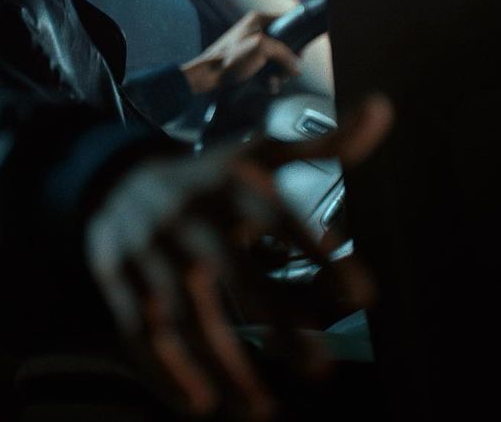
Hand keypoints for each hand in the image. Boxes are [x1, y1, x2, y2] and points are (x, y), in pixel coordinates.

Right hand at [84, 95, 392, 419]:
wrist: (115, 179)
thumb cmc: (209, 177)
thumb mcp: (260, 154)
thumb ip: (324, 144)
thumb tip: (385, 108)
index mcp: (228, 183)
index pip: (276, 216)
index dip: (314, 251)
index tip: (362, 293)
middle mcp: (187, 216)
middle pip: (230, 271)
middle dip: (274, 319)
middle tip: (321, 369)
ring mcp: (147, 251)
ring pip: (184, 314)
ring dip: (224, 364)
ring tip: (264, 408)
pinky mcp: (118, 281)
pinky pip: (140, 333)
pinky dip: (166, 372)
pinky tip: (201, 404)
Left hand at [180, 11, 301, 95]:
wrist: (208, 76)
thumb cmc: (230, 58)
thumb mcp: (262, 48)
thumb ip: (284, 53)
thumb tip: (297, 66)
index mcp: (258, 20)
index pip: (287, 21)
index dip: (297, 37)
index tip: (299, 52)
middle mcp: (256, 32)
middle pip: (284, 45)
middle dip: (286, 61)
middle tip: (285, 70)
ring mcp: (252, 48)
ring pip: (277, 60)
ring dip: (278, 73)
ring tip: (272, 80)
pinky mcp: (249, 63)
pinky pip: (267, 70)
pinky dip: (269, 79)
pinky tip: (267, 85)